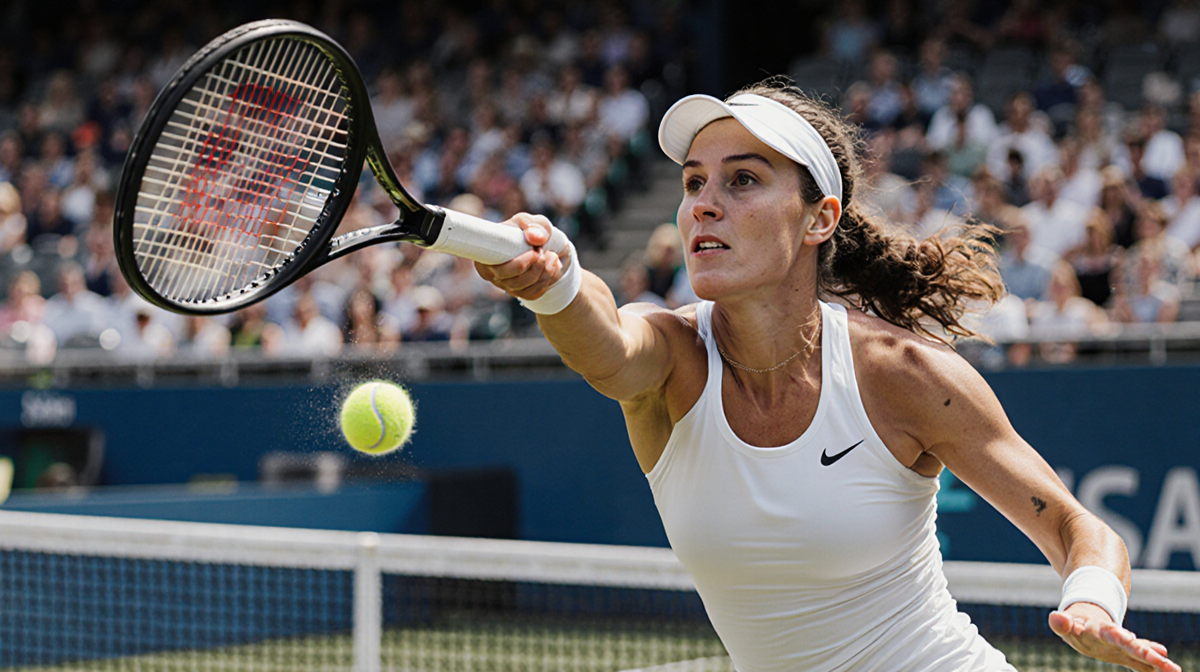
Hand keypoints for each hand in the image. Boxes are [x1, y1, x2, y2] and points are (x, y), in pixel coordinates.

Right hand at [474, 213, 568, 301]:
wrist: (548, 246)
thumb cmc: (533, 231)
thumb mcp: (535, 222)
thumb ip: (535, 226)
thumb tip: (536, 237)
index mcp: (486, 253)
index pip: (496, 268)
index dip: (519, 264)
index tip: (536, 251)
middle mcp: (491, 272)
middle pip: (510, 281)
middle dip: (534, 268)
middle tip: (546, 253)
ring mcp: (505, 285)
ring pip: (523, 289)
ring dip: (543, 273)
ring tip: (552, 256)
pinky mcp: (519, 292)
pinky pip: (532, 294)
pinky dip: (546, 280)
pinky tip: (553, 266)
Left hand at [1049, 603, 1179, 671]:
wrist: (1086, 622)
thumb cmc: (1074, 627)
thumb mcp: (1064, 624)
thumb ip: (1061, 623)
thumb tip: (1055, 617)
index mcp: (1098, 630)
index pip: (1108, 632)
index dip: (1117, 634)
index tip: (1128, 637)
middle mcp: (1114, 637)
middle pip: (1130, 644)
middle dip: (1145, 650)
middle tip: (1162, 656)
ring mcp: (1123, 645)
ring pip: (1141, 652)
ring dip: (1156, 659)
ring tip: (1172, 668)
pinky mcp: (1127, 654)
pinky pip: (1143, 662)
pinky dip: (1155, 666)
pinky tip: (1171, 671)